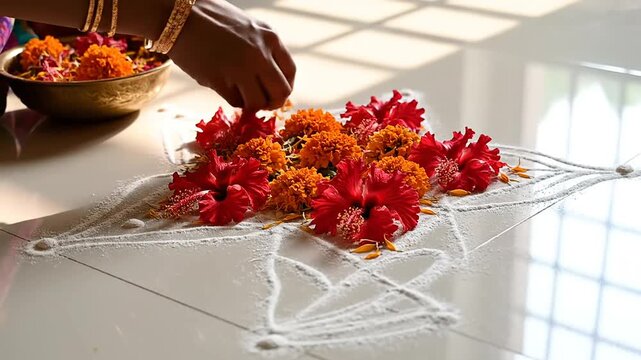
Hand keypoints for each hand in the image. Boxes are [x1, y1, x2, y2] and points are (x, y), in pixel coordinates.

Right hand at [168, 0, 295, 110]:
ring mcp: (241, 69)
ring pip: (258, 102)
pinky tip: (223, 87)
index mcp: (269, 37)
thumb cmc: (211, 20)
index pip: (290, 72)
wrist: (178, 17)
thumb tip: (269, 80)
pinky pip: (235, 101)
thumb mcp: (248, 28)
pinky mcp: (220, 81)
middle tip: (261, 104)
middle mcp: (260, 54)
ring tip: (240, 95)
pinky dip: (232, 99)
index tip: (275, 92)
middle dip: (272, 102)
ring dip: (251, 104)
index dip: (284, 87)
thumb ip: (262, 50)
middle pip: (281, 92)